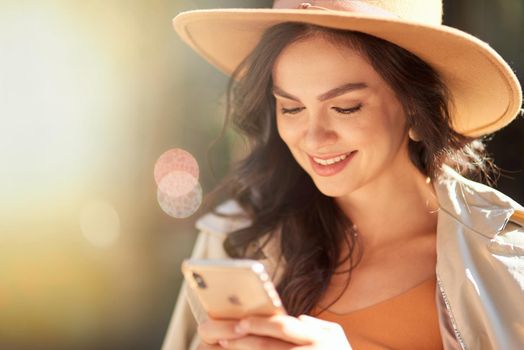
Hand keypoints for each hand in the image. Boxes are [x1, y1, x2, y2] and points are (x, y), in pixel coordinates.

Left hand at [196, 314, 351, 349]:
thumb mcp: (336, 337)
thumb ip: (315, 326)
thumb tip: (296, 318)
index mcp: (319, 338)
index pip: (284, 328)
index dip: (261, 324)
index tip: (240, 322)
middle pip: (270, 348)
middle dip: (244, 342)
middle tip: (224, 338)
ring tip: (227, 349)